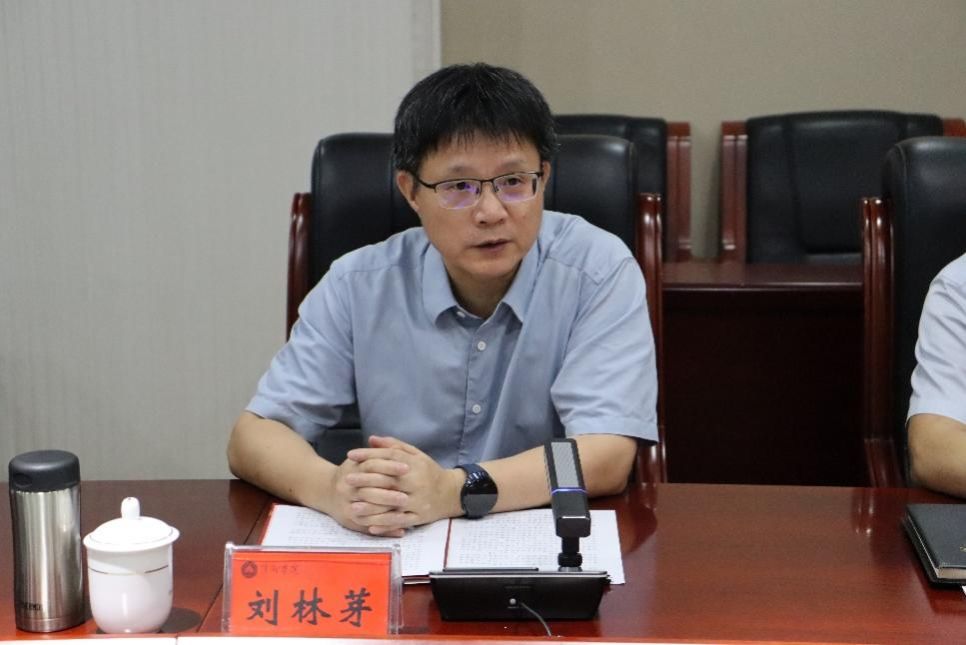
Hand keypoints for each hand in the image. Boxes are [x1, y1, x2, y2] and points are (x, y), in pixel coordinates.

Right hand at [321, 455, 410, 537]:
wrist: (324, 490)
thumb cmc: (350, 472)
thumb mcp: (359, 459)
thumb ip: (378, 452)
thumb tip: (397, 449)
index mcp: (351, 470)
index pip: (372, 466)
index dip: (390, 467)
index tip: (407, 468)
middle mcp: (347, 489)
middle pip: (370, 491)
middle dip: (389, 495)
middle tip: (407, 497)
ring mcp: (347, 506)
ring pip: (368, 511)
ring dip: (388, 514)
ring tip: (405, 514)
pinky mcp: (349, 522)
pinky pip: (368, 527)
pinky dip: (385, 530)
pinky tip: (401, 530)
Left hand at [344, 435, 462, 534]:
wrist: (452, 493)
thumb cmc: (429, 472)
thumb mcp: (416, 454)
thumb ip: (394, 446)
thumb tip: (371, 439)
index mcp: (415, 465)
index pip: (389, 458)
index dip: (369, 455)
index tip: (351, 455)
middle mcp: (417, 483)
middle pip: (388, 481)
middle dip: (366, 480)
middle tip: (347, 479)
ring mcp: (418, 502)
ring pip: (392, 505)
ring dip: (372, 507)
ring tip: (353, 507)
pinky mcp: (419, 518)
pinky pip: (400, 522)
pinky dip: (385, 525)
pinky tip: (370, 527)